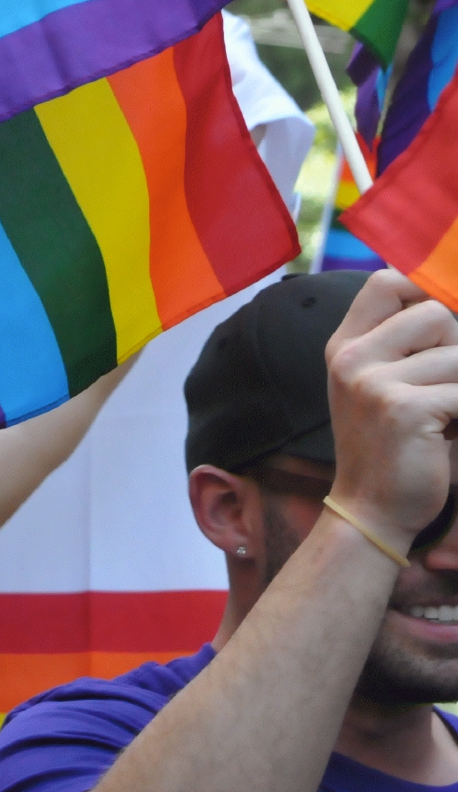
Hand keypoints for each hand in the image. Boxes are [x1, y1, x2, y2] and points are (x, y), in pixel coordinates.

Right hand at [323, 269, 457, 552]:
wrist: (371, 510)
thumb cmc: (392, 445)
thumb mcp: (381, 384)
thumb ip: (403, 343)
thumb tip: (451, 308)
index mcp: (344, 346)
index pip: (387, 282)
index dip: (425, 292)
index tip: (439, 331)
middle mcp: (351, 358)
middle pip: (436, 312)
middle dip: (456, 348)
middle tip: (441, 389)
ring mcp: (372, 382)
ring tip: (444, 417)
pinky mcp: (402, 408)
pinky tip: (446, 433)